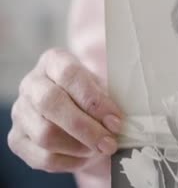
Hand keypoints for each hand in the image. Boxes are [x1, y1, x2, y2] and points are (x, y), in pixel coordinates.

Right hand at [7, 48, 123, 172]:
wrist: (76, 110)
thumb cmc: (94, 95)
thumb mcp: (104, 86)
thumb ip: (109, 98)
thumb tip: (116, 122)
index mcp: (53, 61)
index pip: (69, 74)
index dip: (93, 100)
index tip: (116, 120)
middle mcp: (31, 84)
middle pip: (51, 104)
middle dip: (85, 128)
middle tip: (110, 143)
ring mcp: (20, 112)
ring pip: (45, 134)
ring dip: (79, 147)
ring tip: (101, 149)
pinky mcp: (16, 139)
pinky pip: (42, 157)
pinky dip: (69, 161)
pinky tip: (86, 157)